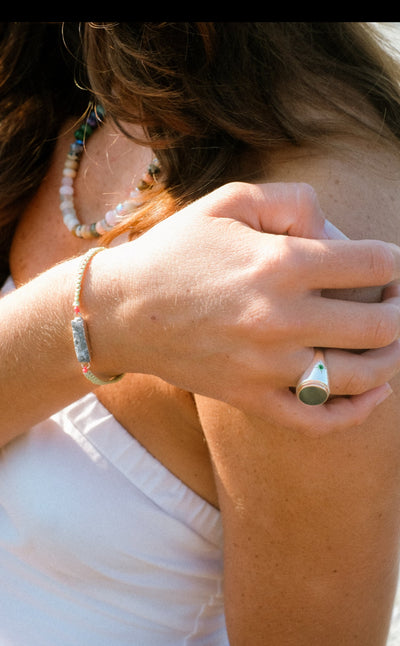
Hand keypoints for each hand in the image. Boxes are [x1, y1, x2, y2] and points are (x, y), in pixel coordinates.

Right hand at [91, 182, 399, 432]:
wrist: (123, 312)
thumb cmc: (175, 252)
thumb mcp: (229, 201)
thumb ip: (292, 200)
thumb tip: (335, 227)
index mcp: (279, 264)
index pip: (372, 264)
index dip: (394, 262)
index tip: (389, 264)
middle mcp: (279, 319)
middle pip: (380, 325)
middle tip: (397, 301)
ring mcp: (267, 366)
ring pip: (360, 376)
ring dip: (392, 359)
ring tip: (393, 343)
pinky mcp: (251, 398)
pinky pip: (318, 419)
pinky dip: (357, 410)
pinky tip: (372, 393)